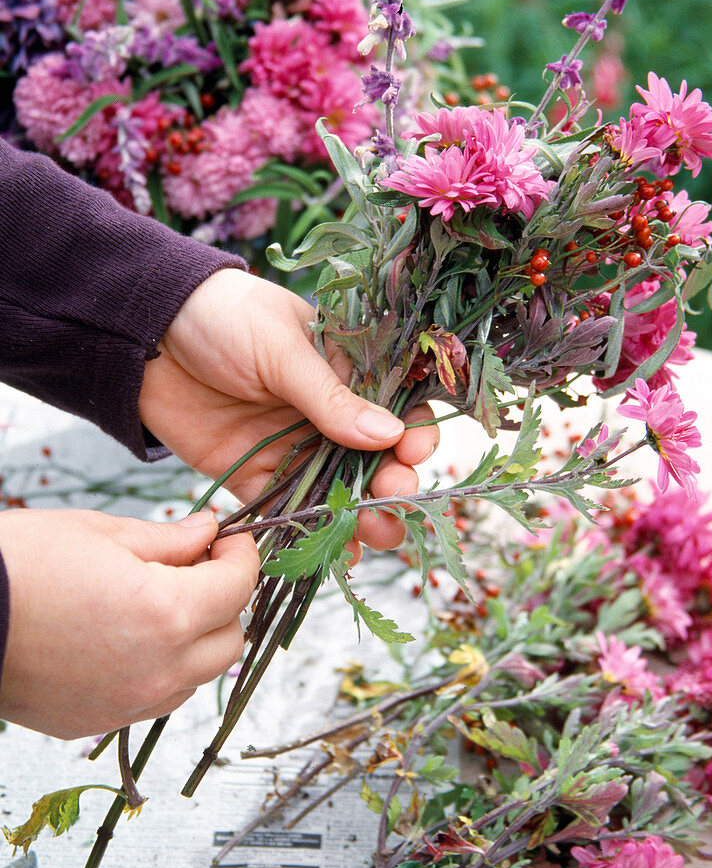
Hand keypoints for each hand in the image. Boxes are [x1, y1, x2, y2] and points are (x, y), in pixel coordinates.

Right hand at [0, 508, 257, 738]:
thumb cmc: (18, 565)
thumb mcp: (102, 532)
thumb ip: (169, 539)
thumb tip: (208, 532)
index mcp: (166, 614)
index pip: (238, 588)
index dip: (242, 556)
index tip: (229, 540)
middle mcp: (156, 670)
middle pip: (231, 640)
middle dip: (226, 600)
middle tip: (200, 567)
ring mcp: (126, 704)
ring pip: (198, 676)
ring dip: (197, 639)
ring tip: (163, 601)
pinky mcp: (95, 722)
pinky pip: (156, 699)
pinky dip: (163, 669)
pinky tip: (132, 636)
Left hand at [139, 270, 439, 555]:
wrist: (142, 331)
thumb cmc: (220, 315)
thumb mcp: (279, 346)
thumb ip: (328, 395)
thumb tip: (390, 434)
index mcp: (344, 368)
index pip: (395, 405)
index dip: (412, 431)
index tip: (413, 451)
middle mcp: (325, 412)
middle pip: (373, 456)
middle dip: (391, 482)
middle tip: (394, 500)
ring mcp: (291, 444)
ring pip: (338, 489)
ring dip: (361, 514)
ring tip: (376, 535)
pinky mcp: (254, 472)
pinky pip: (289, 508)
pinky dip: (311, 532)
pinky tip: (336, 552)